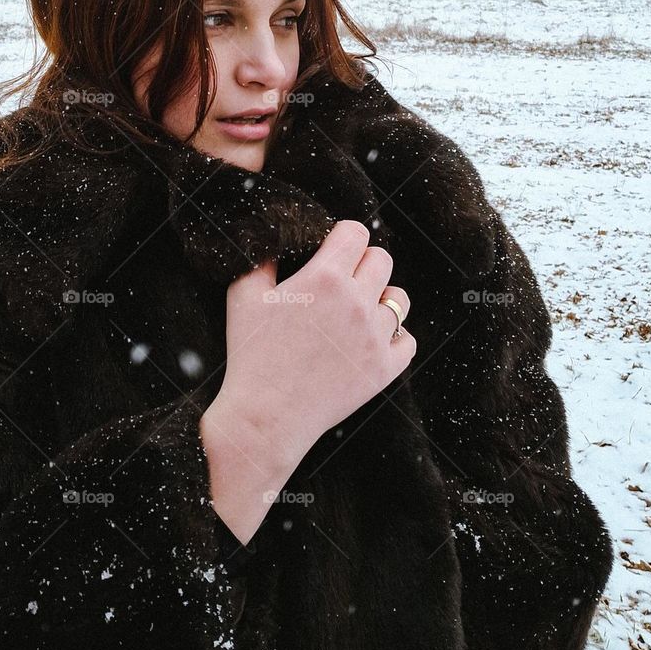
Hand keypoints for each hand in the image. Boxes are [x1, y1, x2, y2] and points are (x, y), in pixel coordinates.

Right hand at [217, 220, 415, 460]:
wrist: (267, 416)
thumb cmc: (251, 355)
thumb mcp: (243, 297)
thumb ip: (261, 259)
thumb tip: (272, 237)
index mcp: (325, 278)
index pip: (356, 233)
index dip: (344, 237)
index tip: (334, 249)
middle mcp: (357, 302)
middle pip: (381, 260)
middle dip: (362, 264)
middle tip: (343, 281)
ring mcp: (375, 337)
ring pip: (399, 299)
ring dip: (380, 299)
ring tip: (357, 313)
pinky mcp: (385, 369)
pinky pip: (407, 340)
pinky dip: (393, 338)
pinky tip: (371, 341)